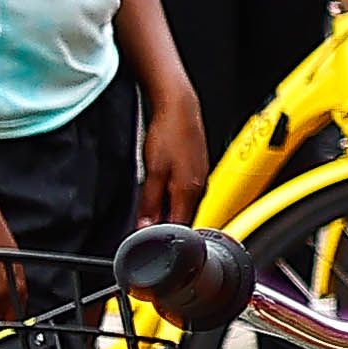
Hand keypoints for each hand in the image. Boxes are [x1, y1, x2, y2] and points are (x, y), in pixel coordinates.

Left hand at [137, 101, 207, 225]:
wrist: (180, 108)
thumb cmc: (169, 133)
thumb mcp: (153, 170)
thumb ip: (150, 201)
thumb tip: (146, 225)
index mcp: (190, 190)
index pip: (181, 227)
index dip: (164, 237)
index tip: (149, 241)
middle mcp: (200, 187)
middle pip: (184, 218)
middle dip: (166, 225)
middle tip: (146, 228)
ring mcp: (201, 178)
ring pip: (185, 205)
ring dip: (169, 210)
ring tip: (152, 208)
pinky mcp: (198, 169)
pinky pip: (187, 192)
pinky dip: (174, 196)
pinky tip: (163, 188)